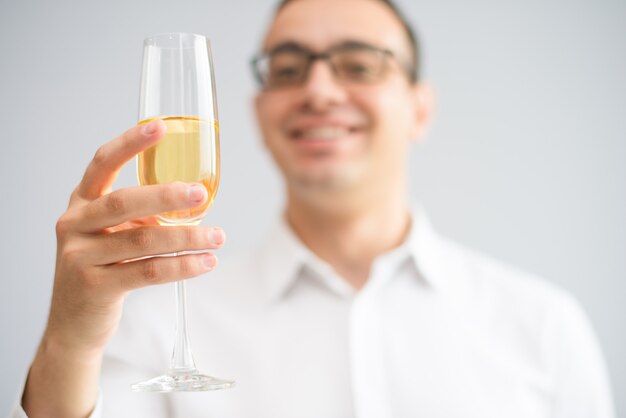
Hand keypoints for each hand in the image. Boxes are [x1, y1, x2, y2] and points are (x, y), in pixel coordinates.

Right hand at [23, 119, 224, 416]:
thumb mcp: (111, 234)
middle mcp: (75, 224)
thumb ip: (139, 215)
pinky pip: (148, 271)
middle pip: (124, 202)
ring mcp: (80, 257)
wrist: (74, 324)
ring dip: (187, 237)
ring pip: (142, 240)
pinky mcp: (95, 287)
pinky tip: (206, 263)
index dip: (131, 144)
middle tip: (201, 192)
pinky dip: (182, 266)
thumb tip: (193, 197)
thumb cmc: (102, 268)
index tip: (162, 127)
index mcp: (81, 203)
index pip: (102, 164)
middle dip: (166, 195)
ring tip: (219, 237)